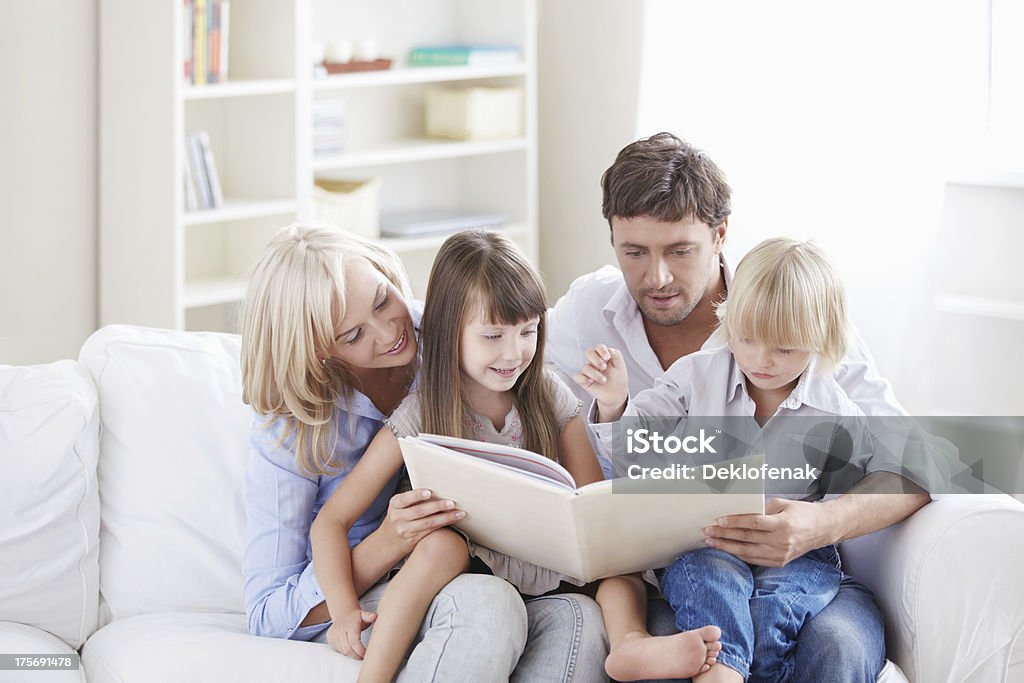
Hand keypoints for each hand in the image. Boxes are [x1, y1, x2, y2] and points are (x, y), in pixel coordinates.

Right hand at [326, 609, 376, 658]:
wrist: (343, 614)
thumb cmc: (356, 617)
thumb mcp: (364, 615)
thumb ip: (369, 616)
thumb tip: (374, 616)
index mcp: (350, 625)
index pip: (354, 641)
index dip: (360, 650)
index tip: (365, 655)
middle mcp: (340, 630)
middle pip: (347, 649)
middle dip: (356, 656)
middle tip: (362, 657)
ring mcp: (333, 635)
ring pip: (342, 651)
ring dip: (350, 654)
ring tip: (357, 652)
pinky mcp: (330, 639)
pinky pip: (338, 650)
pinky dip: (344, 652)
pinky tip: (350, 648)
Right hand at [379, 489, 464, 555]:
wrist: (387, 542)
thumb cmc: (398, 519)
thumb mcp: (398, 507)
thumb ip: (412, 500)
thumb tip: (436, 488)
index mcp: (395, 505)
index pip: (405, 499)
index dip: (416, 495)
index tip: (429, 492)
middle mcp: (398, 517)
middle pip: (419, 511)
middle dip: (437, 506)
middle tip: (451, 502)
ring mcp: (405, 530)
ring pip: (428, 522)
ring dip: (445, 517)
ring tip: (458, 512)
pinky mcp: (413, 539)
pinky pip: (431, 530)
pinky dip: (443, 524)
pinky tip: (453, 519)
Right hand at [573, 345, 627, 420]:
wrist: (616, 394)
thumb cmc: (618, 378)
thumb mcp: (620, 365)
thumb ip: (616, 355)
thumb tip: (610, 350)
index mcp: (603, 356)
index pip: (599, 347)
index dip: (602, 350)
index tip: (607, 357)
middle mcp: (594, 362)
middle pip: (588, 353)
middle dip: (596, 359)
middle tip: (604, 367)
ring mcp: (588, 371)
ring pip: (586, 367)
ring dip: (596, 374)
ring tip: (604, 380)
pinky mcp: (583, 380)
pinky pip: (577, 377)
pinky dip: (583, 378)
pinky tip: (591, 381)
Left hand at [702, 498, 834, 566]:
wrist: (822, 529)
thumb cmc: (801, 513)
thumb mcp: (783, 504)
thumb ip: (762, 509)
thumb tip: (739, 512)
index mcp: (782, 524)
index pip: (753, 523)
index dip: (734, 522)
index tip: (719, 521)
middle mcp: (781, 542)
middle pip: (746, 538)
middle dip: (724, 535)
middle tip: (707, 531)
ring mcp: (780, 554)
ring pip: (747, 552)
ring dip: (727, 547)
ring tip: (711, 542)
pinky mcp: (779, 562)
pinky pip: (754, 560)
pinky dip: (739, 555)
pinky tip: (727, 550)